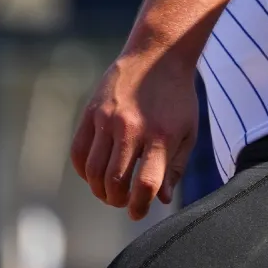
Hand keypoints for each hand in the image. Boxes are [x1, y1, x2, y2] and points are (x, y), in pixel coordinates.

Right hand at [69, 48, 201, 219]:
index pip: (145, 184)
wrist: (158, 56)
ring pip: (94, 171)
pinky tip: (95, 174)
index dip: (139, 206)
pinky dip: (83, 171)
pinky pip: (79, 152)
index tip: (139, 212)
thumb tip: (163, 200)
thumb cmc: (177, 98)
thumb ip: (175, 167)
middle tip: (124, 202)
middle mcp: (132, 129)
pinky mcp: (92, 113)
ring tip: (109, 192)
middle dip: (118, 201)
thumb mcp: (188, 131)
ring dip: (99, 190)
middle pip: (115, 182)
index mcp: (161, 136)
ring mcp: (108, 120)